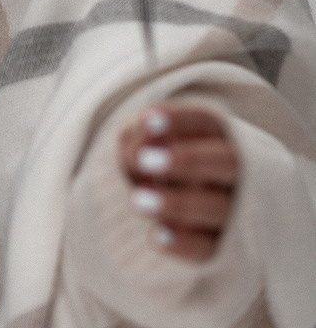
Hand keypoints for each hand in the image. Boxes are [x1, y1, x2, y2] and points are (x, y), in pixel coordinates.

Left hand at [119, 104, 238, 261]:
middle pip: (225, 161)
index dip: (178, 120)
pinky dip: (183, 242)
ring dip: (177, 204)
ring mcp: (231, 210)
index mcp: (215, 134)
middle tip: (144, 161)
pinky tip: (155, 235)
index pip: (203, 121)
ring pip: (216, 207)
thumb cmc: (154, 157)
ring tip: (137, 200)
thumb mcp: (143, 140)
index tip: (148, 120)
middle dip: (188, 160)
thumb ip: (141, 135)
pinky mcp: (222, 248)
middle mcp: (232, 171)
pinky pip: (209, 249)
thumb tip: (142, 137)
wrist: (167, 203)